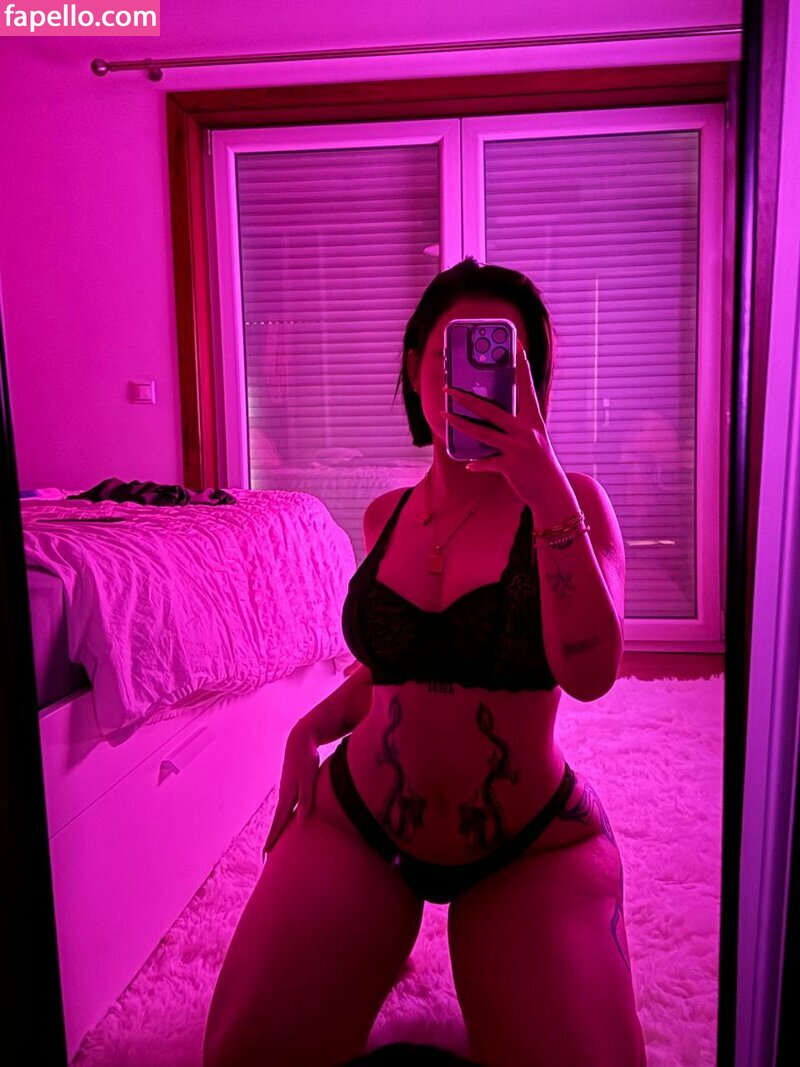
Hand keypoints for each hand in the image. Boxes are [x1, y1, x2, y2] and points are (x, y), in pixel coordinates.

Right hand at [261, 723, 319, 860]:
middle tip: (265, 856)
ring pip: (282, 815)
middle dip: (272, 839)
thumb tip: (302, 822)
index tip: (266, 854)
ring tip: (275, 842)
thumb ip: (307, 799)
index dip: (273, 839)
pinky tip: (289, 821)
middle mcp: (284, 795)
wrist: (300, 740)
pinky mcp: (292, 786)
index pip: (279, 823)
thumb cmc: (306, 759)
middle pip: (277, 822)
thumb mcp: (309, 779)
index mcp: (287, 796)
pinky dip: (285, 818)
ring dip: (278, 829)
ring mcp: (287, 791)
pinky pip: (287, 807)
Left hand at [442, 339, 558, 503]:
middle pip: (491, 410)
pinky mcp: (512, 466)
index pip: (526, 386)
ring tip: (445, 415)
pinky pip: (487, 462)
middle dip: (467, 398)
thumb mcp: (533, 437)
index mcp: (533, 419)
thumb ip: (515, 424)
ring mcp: (519, 448)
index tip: (515, 342)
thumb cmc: (538, 461)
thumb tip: (487, 412)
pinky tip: (469, 464)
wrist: (551, 490)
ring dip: (461, 424)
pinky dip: (478, 464)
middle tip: (448, 388)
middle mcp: (527, 430)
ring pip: (483, 433)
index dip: (521, 364)